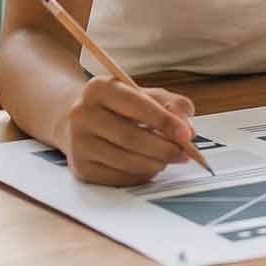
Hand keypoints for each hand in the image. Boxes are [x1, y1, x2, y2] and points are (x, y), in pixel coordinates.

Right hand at [59, 78, 197, 186]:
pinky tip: (149, 167)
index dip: (164, 121)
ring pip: (126, 160)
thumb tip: (188, 130)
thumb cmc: (120, 108)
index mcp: (98, 88)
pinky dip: (140, 175)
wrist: (79, 122)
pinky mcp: (80, 167)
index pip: (136, 104)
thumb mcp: (144, 95)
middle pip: (131, 137)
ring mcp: (78, 143)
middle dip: (164, 148)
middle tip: (184, 154)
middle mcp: (81, 114)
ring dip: (155, 164)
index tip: (186, 134)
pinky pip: (118, 177)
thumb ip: (171, 105)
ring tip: (166, 159)